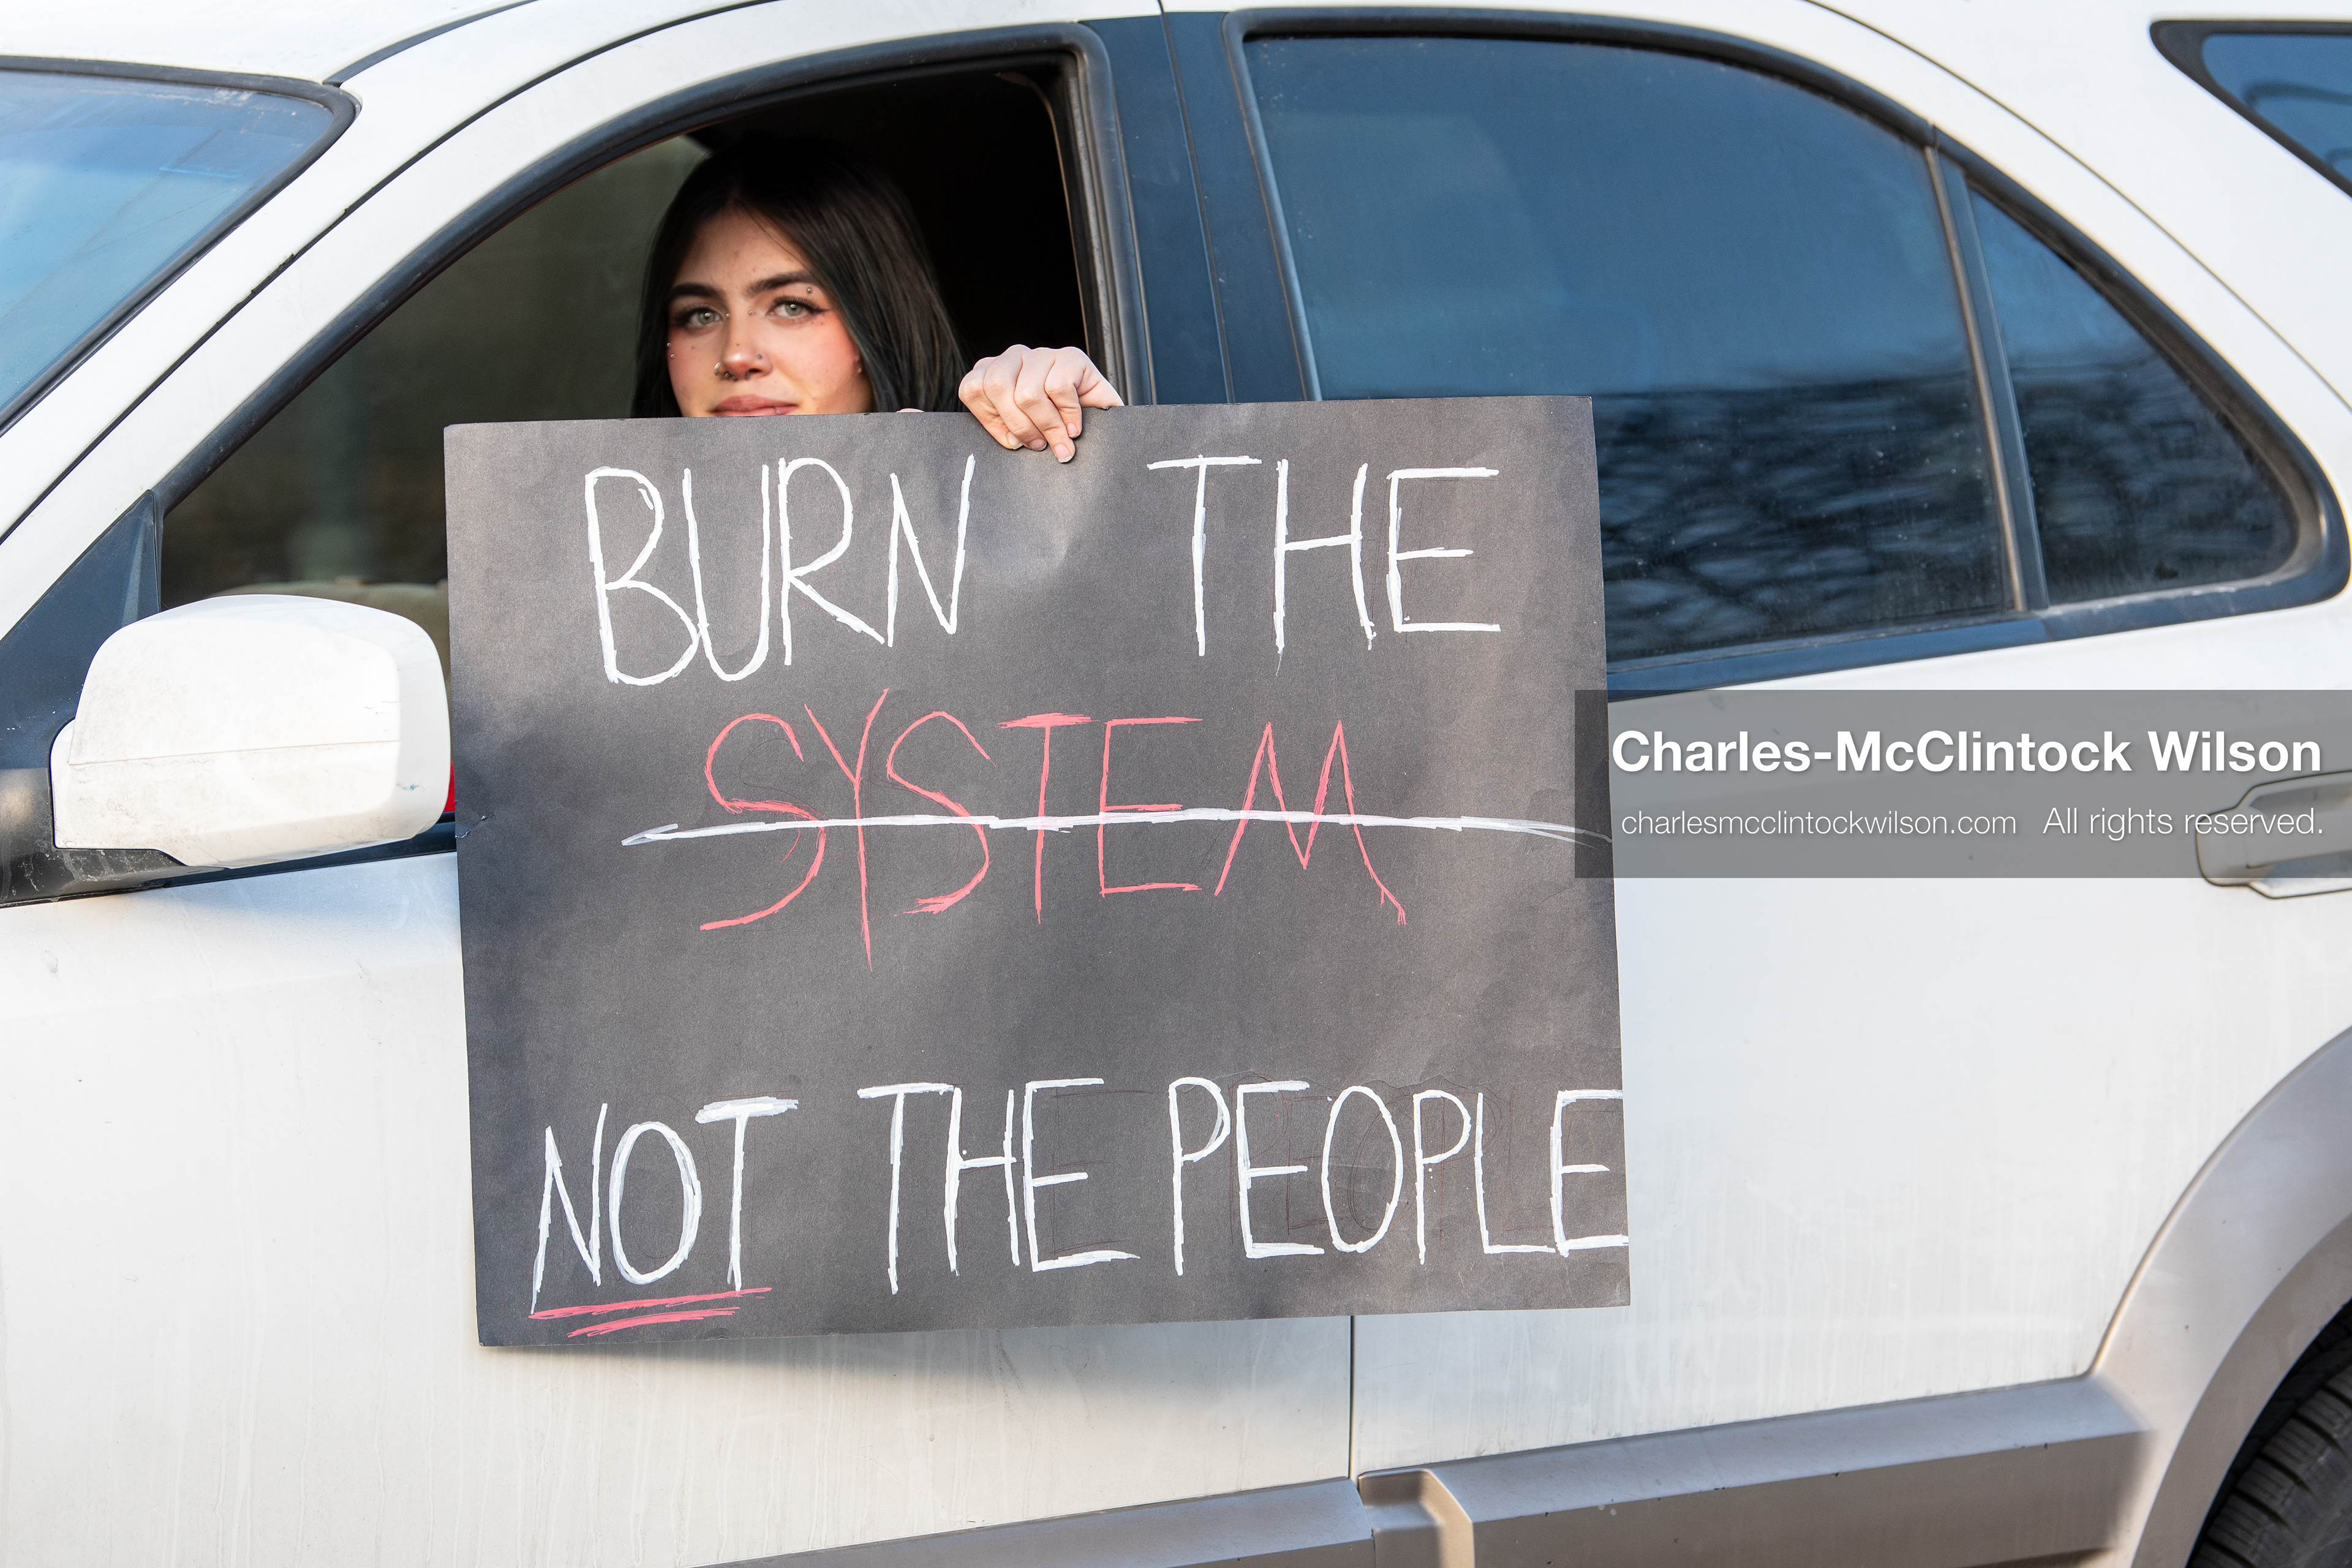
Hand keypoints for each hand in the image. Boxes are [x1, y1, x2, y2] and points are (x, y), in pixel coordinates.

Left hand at [959, 345, 1121, 461]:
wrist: (1103, 431)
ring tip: (1059, 442)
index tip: (1013, 442)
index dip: (991, 421)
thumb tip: (1011, 440)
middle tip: (1037, 445)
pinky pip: (1059, 387)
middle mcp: (1015, 358)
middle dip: (1019, 425)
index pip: (972, 388)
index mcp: (994, 373)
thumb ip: (1005, 431)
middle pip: (997, 386)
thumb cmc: (1057, 431)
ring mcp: (1043, 354)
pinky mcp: (1072, 357)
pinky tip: (1074, 427)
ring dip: (1046, 425)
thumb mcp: (1022, 433)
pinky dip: (1068, 414)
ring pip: (1028, 392)